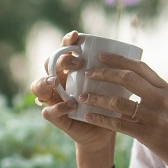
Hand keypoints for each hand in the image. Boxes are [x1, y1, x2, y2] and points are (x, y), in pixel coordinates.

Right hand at [29, 32, 115, 153]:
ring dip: (45, 81)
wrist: (104, 132)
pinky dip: (58, 107)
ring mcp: (54, 99)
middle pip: (49, 64)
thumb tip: (129, 54)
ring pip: (38, 86)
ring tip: (56, 81)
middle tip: (78, 62)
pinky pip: (48, 111)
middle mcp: (58, 82)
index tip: (76, 36)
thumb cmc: (108, 105)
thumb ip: (114, 72)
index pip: (63, 50)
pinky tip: (71, 104)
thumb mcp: (112, 86)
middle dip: (60, 60)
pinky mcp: (56, 117)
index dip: (66, 41)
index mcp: (71, 70)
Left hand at [70, 57, 167, 167]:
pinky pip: (119, 124)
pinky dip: (101, 119)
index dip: (118, 60)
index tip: (101, 56)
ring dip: (97, 98)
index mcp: (166, 89)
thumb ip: (155, 95)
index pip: (140, 67)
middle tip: (87, 73)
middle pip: (128, 78)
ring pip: (119, 101)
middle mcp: (161, 99)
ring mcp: (156, 117)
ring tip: (82, 97)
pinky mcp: (150, 135)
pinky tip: (89, 117)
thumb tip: (132, 84)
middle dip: (104, 73)